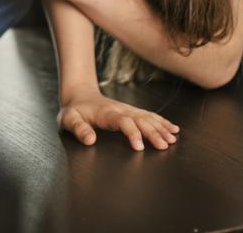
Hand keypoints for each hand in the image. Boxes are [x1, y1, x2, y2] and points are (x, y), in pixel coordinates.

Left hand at [58, 86, 179, 151]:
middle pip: (140, 120)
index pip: (123, 122)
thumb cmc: (74, 110)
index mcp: (106, 113)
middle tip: (164, 145)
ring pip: (148, 117)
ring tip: (173, 138)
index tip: (139, 146)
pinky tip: (173, 128)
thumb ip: (78, 129)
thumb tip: (90, 140)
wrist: (79, 95)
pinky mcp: (132, 111)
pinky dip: (162, 122)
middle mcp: (121, 110)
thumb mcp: (69, 119)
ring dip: (161, 127)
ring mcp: (128, 109)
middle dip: (153, 132)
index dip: (132, 133)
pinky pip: (149, 116)